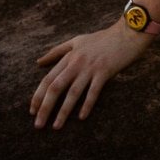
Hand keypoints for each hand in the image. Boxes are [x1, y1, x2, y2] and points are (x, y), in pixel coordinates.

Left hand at [30, 21, 151, 127]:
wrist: (127, 32)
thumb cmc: (103, 38)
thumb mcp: (76, 41)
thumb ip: (57, 51)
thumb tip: (38, 63)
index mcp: (69, 56)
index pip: (48, 79)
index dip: (38, 96)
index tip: (32, 111)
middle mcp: (76, 63)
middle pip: (56, 87)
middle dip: (45, 107)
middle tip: (38, 125)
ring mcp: (90, 67)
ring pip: (73, 92)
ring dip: (63, 111)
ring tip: (56, 126)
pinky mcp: (105, 71)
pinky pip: (94, 91)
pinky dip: (87, 105)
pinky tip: (82, 117)